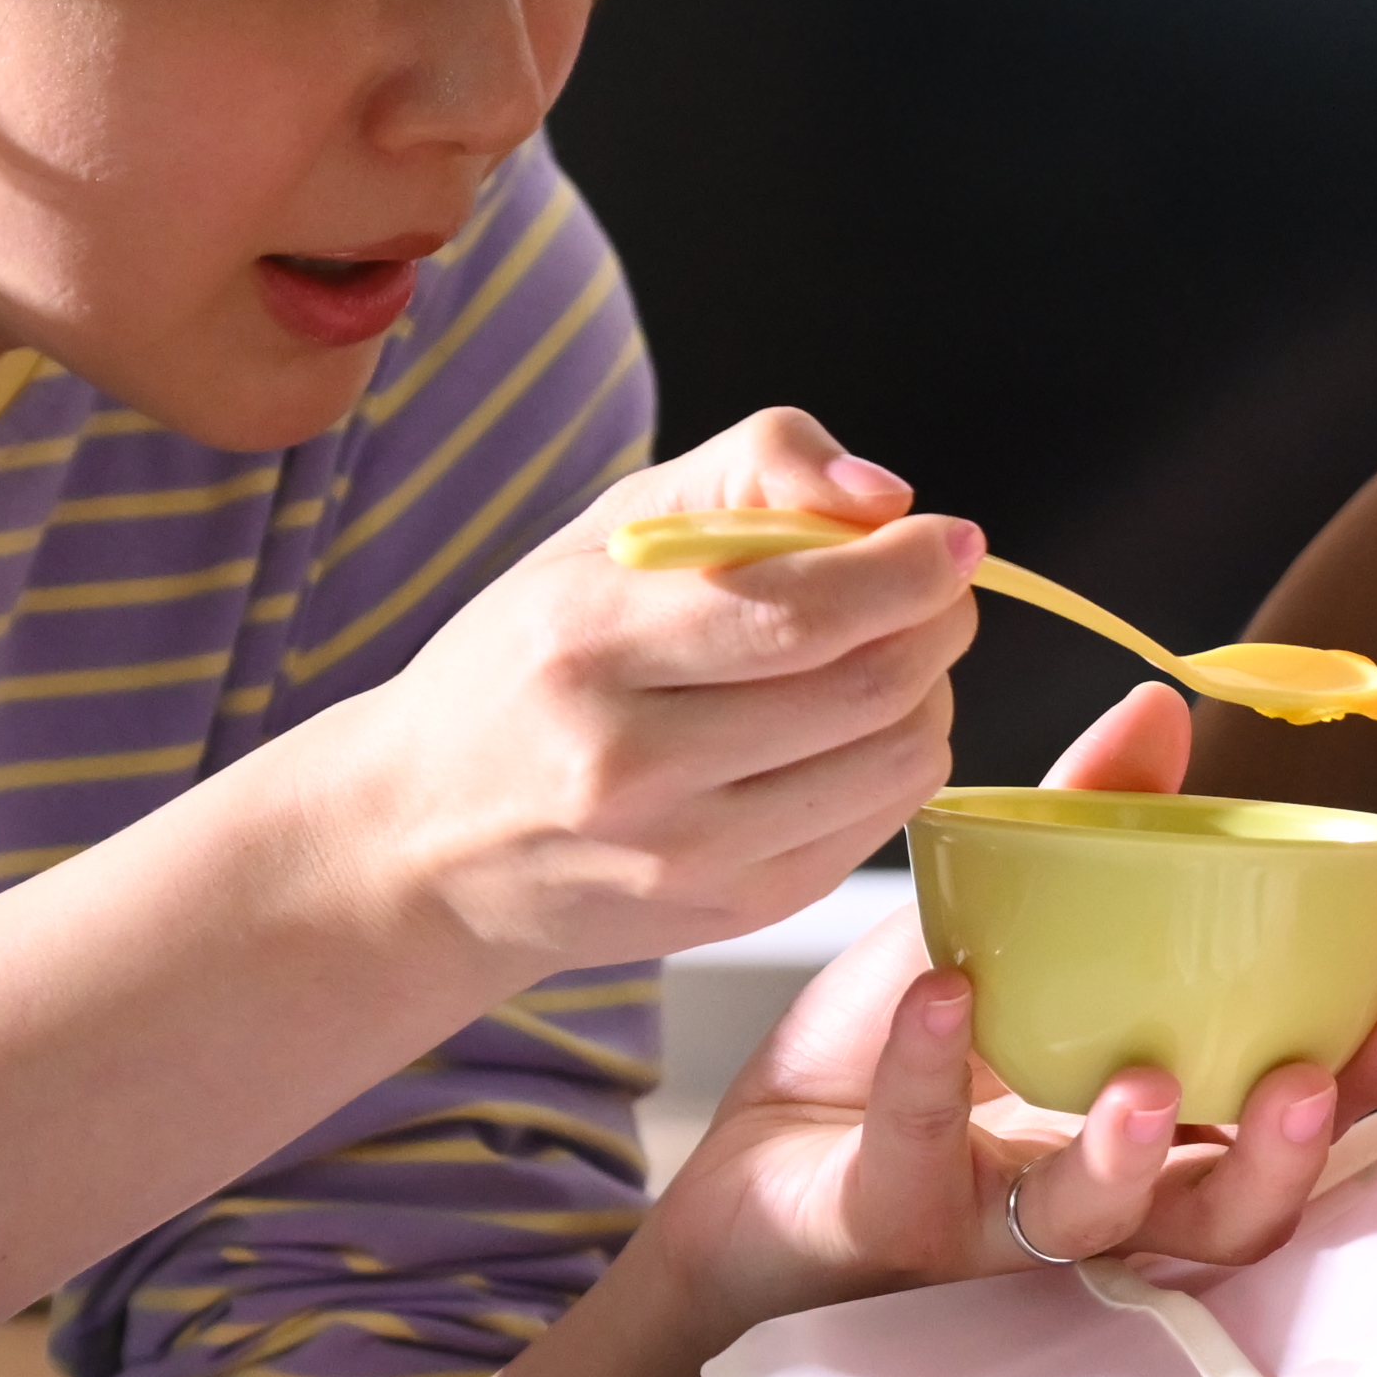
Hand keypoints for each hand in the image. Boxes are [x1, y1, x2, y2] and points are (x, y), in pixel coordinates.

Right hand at [277, 408, 979, 980]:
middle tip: (934, 584)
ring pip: (896, 760)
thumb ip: (751, 467)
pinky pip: (878, 821)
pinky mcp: (734, 908)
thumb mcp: (602, 529)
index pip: (795, 611)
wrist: (430, 839)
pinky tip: (850, 724)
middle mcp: (631, 764)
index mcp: (585, 644)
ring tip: (889, 649)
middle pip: (867, 687)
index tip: (946, 536)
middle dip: (936, 618)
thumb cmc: (524, 663)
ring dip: (931, 688)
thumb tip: (884, 495)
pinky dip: (899, 757)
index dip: (906, 569)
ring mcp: (686, 855)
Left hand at [616, 680, 1376, 1355]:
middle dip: (1279, 1155)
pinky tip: (945, 996)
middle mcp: (1091, 1195)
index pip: (1276, 1126)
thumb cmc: (877, 1055)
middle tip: (1299, 1082)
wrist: (733, 1152)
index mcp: (1145, 1128)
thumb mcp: (998, 921)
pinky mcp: (890, 1228)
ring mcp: (993, 1224)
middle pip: (1225, 1214)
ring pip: (1099, 1224)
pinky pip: (923, 1161)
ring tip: (1144, 1082)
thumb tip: (1163, 707)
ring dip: (1133, 1158)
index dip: (1357, 1088)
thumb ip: (1088, 826)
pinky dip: (936, 1074)